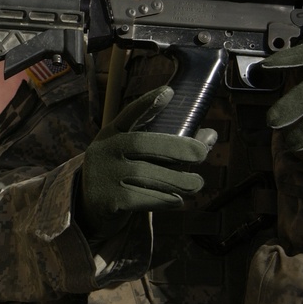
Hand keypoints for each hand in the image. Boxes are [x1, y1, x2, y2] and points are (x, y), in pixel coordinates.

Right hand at [77, 86, 216, 239]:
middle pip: (142, 143)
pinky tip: (177, 200)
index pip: (129, 115)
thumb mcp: (139, 158)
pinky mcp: (106, 199)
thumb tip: (210, 136)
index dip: (147, 103)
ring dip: (177, 180)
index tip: (169, 92)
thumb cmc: (124, 177)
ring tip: (197, 183)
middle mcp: (104, 150)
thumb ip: (170, 147)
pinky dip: (164, 199)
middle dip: (176, 147)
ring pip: (145, 174)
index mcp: (111, 134)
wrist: (92, 211)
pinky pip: (141, 198)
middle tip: (202, 154)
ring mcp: (103, 175)